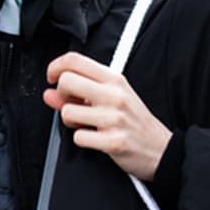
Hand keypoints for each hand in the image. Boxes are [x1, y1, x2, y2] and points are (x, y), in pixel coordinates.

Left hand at [44, 52, 171, 180]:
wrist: (161, 149)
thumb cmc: (135, 121)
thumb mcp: (112, 99)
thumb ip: (79, 94)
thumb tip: (49, 93)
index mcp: (114, 79)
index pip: (74, 60)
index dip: (55, 68)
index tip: (53, 78)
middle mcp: (114, 95)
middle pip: (66, 81)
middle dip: (62, 95)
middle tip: (72, 104)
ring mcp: (114, 118)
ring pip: (68, 112)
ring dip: (71, 122)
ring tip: (87, 125)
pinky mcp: (113, 141)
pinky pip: (78, 138)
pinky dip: (82, 140)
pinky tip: (96, 139)